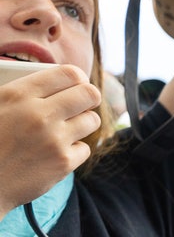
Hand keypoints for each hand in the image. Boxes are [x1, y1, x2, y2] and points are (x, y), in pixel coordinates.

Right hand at [0, 65, 100, 211]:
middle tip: (81, 106)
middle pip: (89, 94)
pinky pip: (85, 148)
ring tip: (67, 129)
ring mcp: (54, 139)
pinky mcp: (63, 162)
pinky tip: (55, 153)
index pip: (69, 73)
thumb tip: (50, 82)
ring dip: (83, 124)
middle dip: (89, 98)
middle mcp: (39, 114)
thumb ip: (19, 93)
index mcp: (18, 95)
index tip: (77, 85)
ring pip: (92, 120)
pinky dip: (73, 151)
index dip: (78, 79)